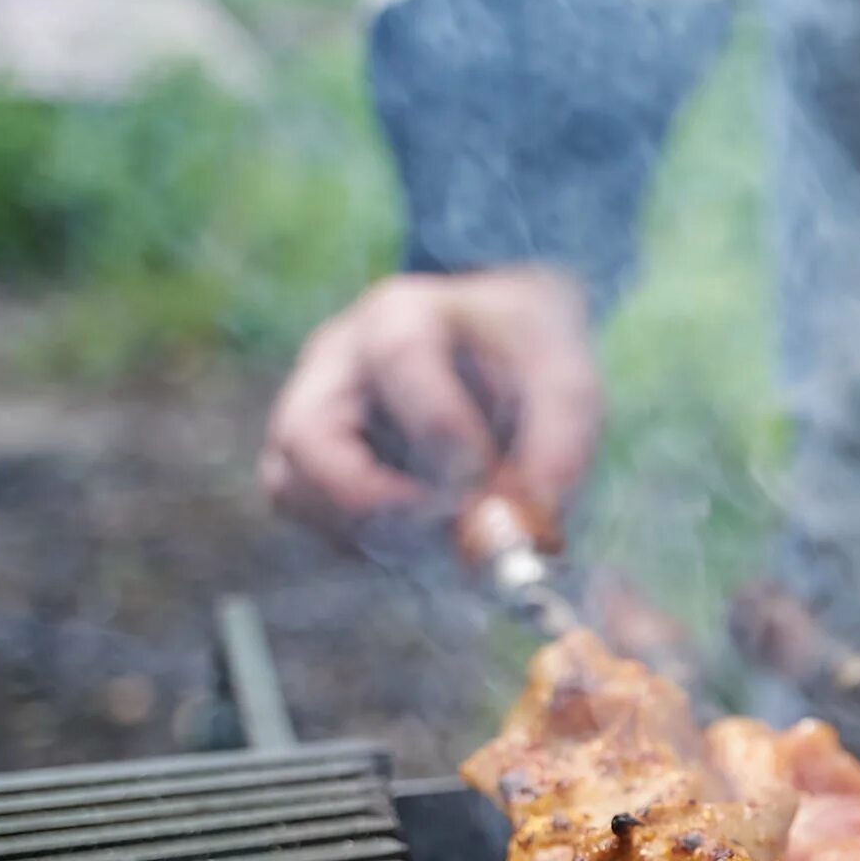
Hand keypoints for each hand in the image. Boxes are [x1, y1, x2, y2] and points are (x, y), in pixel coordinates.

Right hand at [260, 266, 600, 536]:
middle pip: (306, 436)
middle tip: (442, 535)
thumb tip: (528, 531)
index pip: (401, 358)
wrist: (500, 350)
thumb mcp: (567, 384)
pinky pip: (305, 518)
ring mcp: (307, 413)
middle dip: (373, 501)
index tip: (486, 481)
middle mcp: (335, 362)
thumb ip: (559, 450)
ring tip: (441, 542)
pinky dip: (357, 546)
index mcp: (402, 314)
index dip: (442, 428)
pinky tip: (419, 545)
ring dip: (365, 533)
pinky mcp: (306, 466)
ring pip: (292, 488)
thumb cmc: (528, 363)